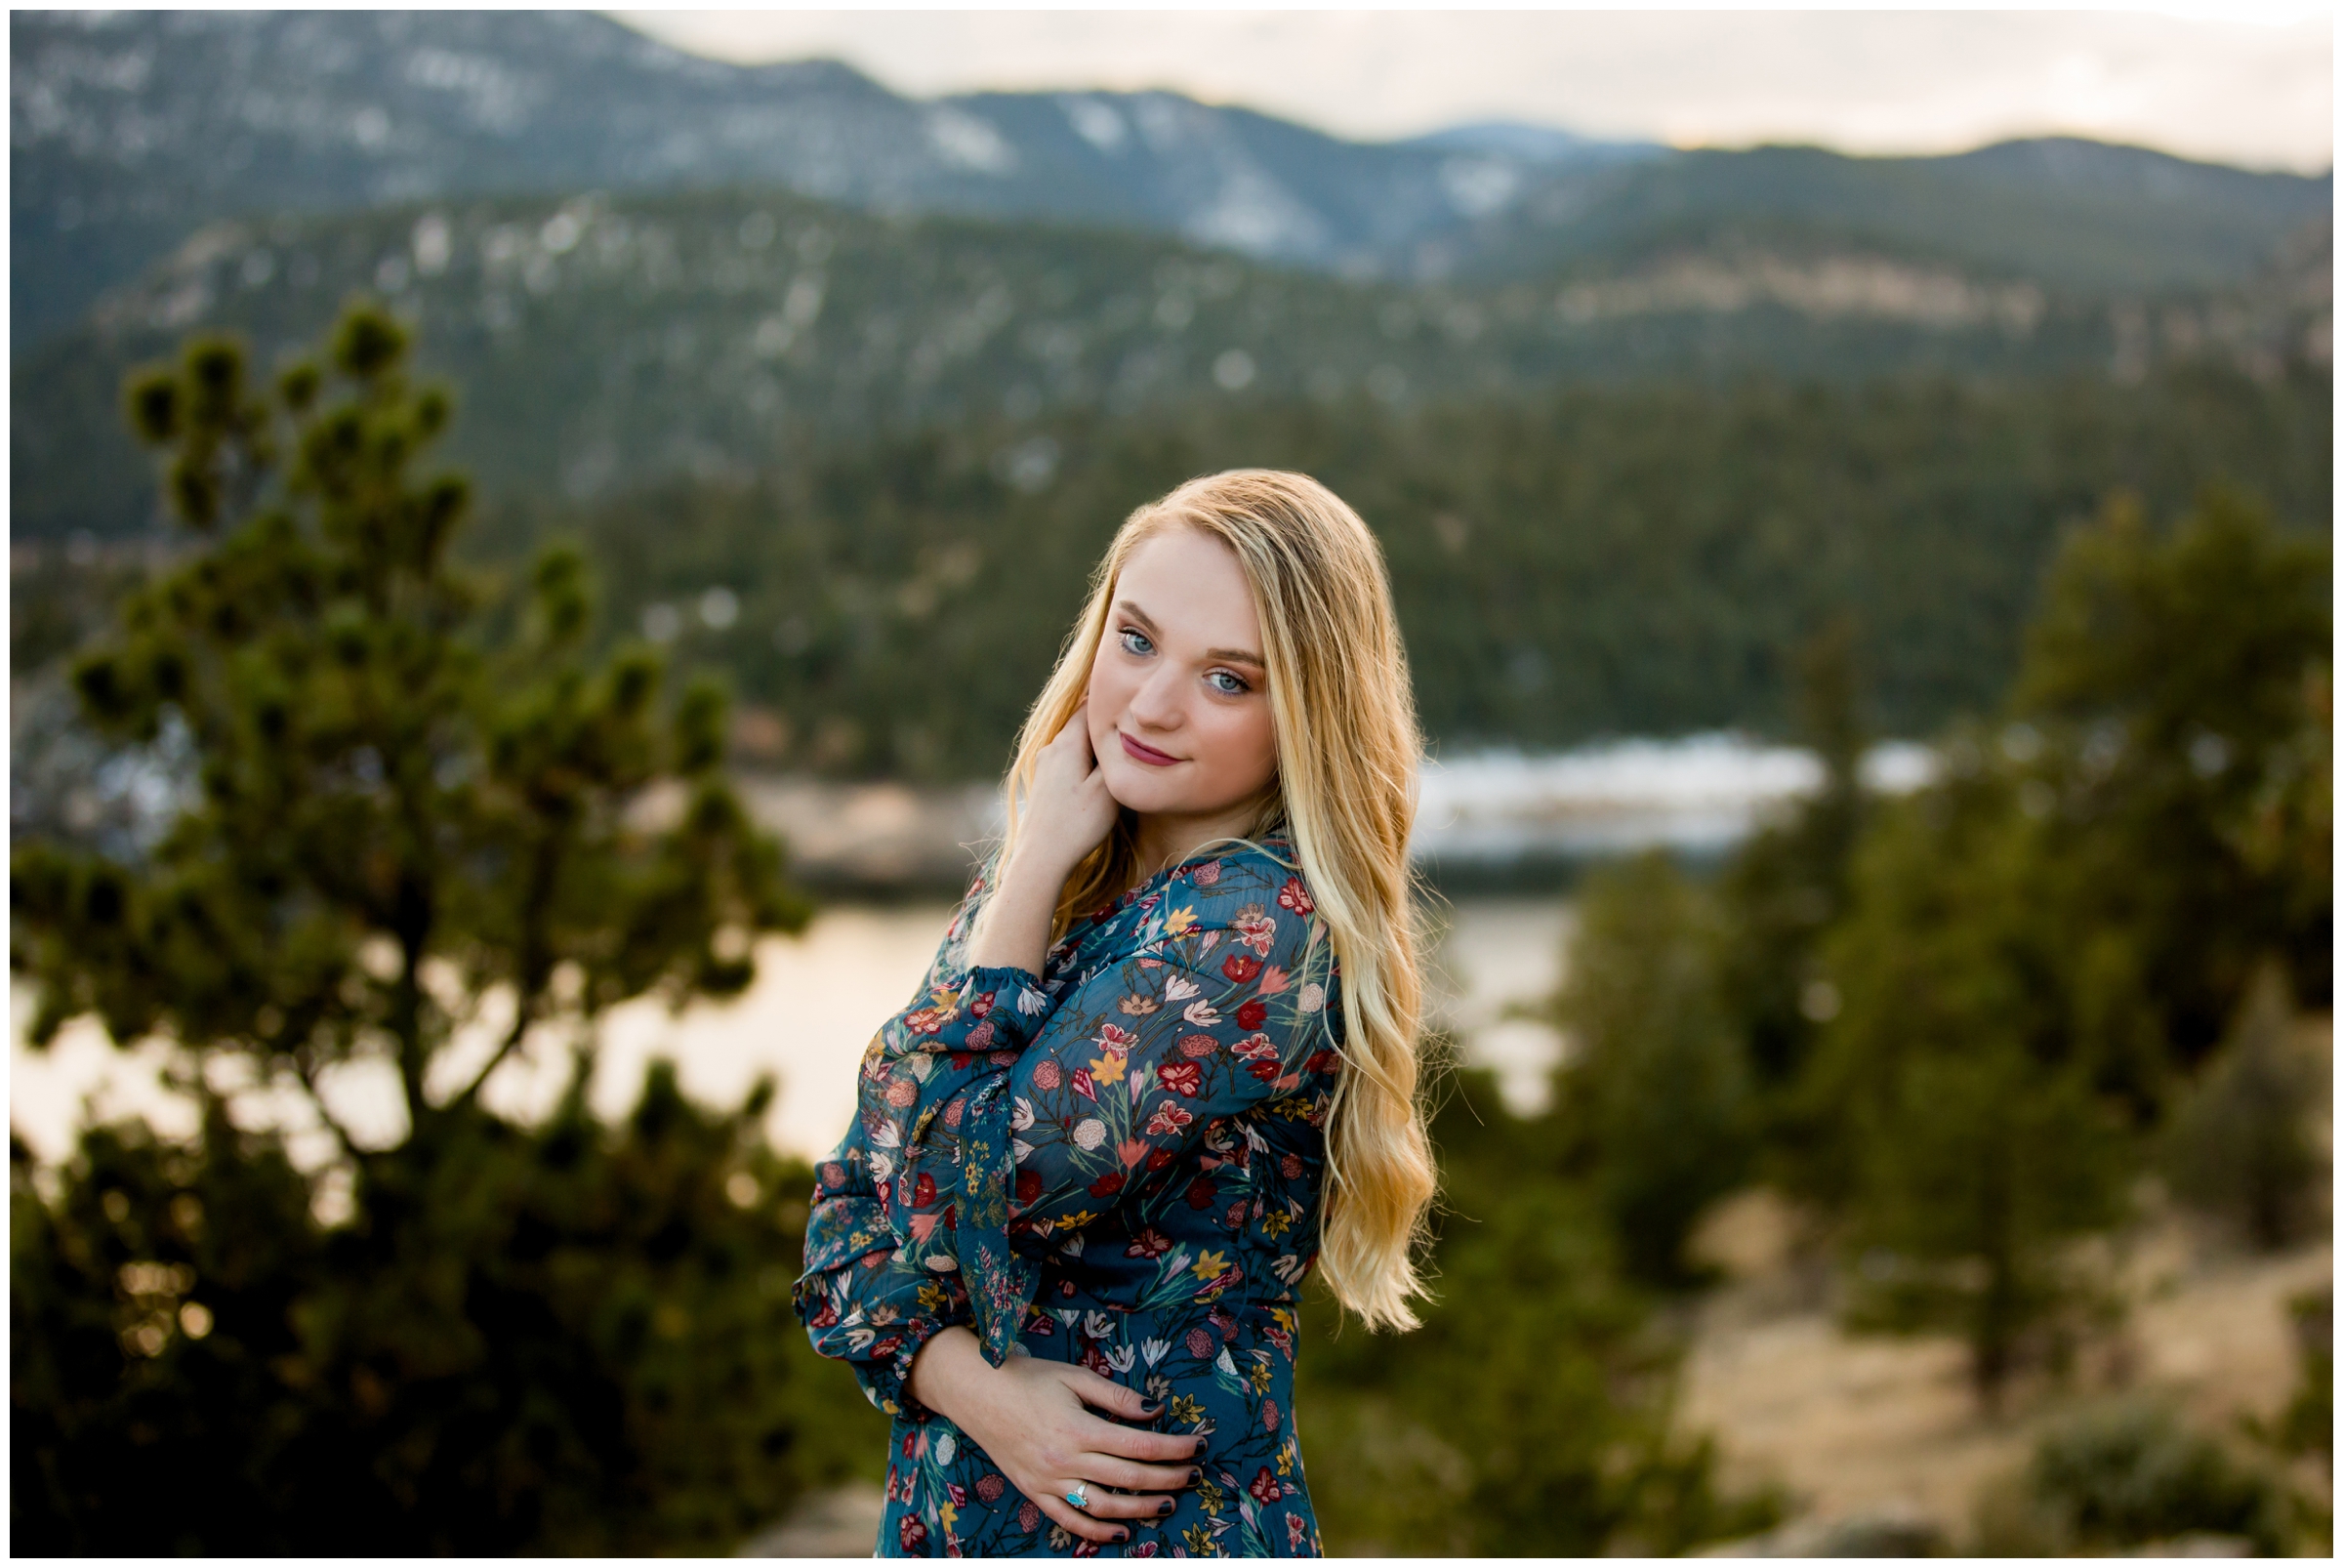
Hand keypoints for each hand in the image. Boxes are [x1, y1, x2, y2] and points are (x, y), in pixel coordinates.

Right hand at [908, 1327, 1200, 1544]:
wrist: (975, 1392)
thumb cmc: (1026, 1378)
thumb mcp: (1074, 1376)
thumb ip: (1116, 1396)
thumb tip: (1155, 1411)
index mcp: (1078, 1427)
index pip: (1139, 1444)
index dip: (1173, 1448)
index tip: (1197, 1446)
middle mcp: (1065, 1460)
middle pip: (1128, 1477)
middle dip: (1168, 1478)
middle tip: (1194, 1474)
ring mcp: (1049, 1481)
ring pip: (1104, 1506)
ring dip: (1140, 1508)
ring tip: (1168, 1502)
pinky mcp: (1035, 1492)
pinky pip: (1070, 1521)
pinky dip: (1097, 1531)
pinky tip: (1122, 1529)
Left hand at [1016, 699, 1118, 882]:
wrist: (1041, 857)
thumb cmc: (1077, 823)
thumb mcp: (1108, 788)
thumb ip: (1117, 756)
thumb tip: (1128, 733)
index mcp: (1067, 742)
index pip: (1090, 706)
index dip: (1112, 701)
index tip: (1131, 698)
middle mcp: (1051, 748)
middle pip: (1083, 724)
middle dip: (1106, 723)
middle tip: (1134, 723)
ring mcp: (1044, 765)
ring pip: (1075, 743)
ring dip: (1096, 744)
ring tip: (1120, 749)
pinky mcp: (1043, 783)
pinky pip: (1068, 759)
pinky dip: (1085, 759)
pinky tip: (1098, 774)